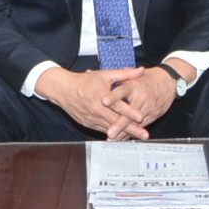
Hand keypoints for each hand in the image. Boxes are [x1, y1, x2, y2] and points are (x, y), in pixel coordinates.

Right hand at [38, 65, 155, 138]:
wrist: (64, 90)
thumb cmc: (85, 81)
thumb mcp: (105, 75)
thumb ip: (125, 74)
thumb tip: (141, 70)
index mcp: (101, 96)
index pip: (118, 106)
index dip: (130, 112)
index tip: (141, 117)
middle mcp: (96, 109)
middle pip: (116, 122)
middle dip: (131, 129)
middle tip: (144, 135)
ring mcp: (91, 118)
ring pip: (110, 129)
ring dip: (124, 134)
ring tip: (137, 137)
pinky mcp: (88, 124)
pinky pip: (102, 130)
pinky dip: (113, 133)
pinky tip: (123, 137)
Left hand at [100, 64, 180, 135]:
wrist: (169, 82)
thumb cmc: (148, 79)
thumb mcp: (134, 75)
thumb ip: (117, 78)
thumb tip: (94, 72)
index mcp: (134, 85)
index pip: (122, 91)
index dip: (113, 97)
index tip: (104, 102)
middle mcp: (141, 97)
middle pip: (129, 113)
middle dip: (119, 124)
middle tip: (110, 132)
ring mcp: (148, 108)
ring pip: (135, 122)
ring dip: (124, 132)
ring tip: (114, 139)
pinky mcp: (153, 116)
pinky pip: (141, 126)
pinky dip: (131, 132)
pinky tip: (122, 138)